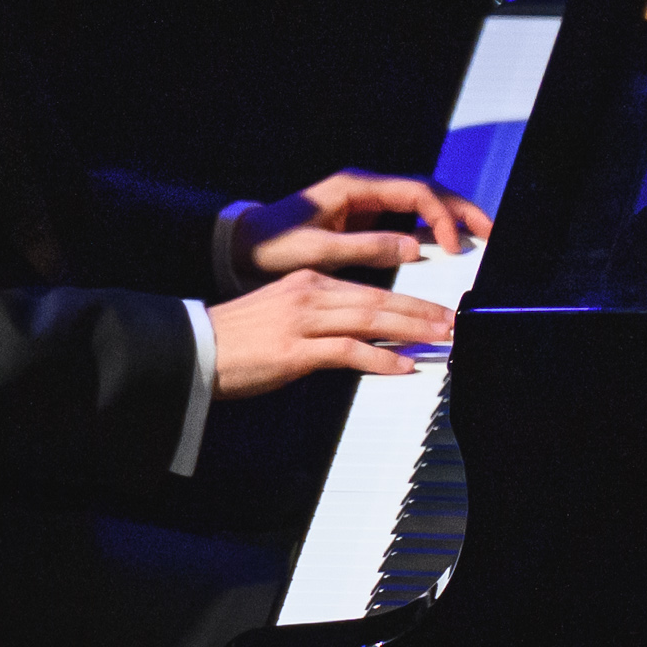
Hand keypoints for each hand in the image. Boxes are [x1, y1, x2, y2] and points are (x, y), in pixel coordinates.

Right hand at [209, 270, 458, 398]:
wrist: (192, 349)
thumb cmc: (237, 339)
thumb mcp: (283, 314)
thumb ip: (320, 316)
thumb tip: (359, 333)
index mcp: (309, 281)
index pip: (371, 289)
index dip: (409, 300)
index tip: (436, 310)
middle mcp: (310, 294)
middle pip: (379, 300)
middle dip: (421, 312)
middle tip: (453, 322)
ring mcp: (303, 320)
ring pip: (370, 319)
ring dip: (411, 330)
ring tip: (440, 339)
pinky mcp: (295, 350)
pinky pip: (347, 351)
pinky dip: (379, 358)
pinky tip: (402, 365)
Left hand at [234, 169, 492, 282]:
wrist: (241, 244)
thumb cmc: (271, 244)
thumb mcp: (317, 250)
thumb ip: (366, 248)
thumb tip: (414, 249)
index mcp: (355, 188)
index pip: (415, 194)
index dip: (440, 218)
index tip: (453, 245)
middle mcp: (365, 190)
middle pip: (426, 192)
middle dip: (460, 209)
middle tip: (489, 230)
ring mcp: (365, 203)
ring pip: (420, 204)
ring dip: (448, 218)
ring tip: (477, 236)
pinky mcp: (363, 221)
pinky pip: (405, 220)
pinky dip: (428, 231)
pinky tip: (443, 246)